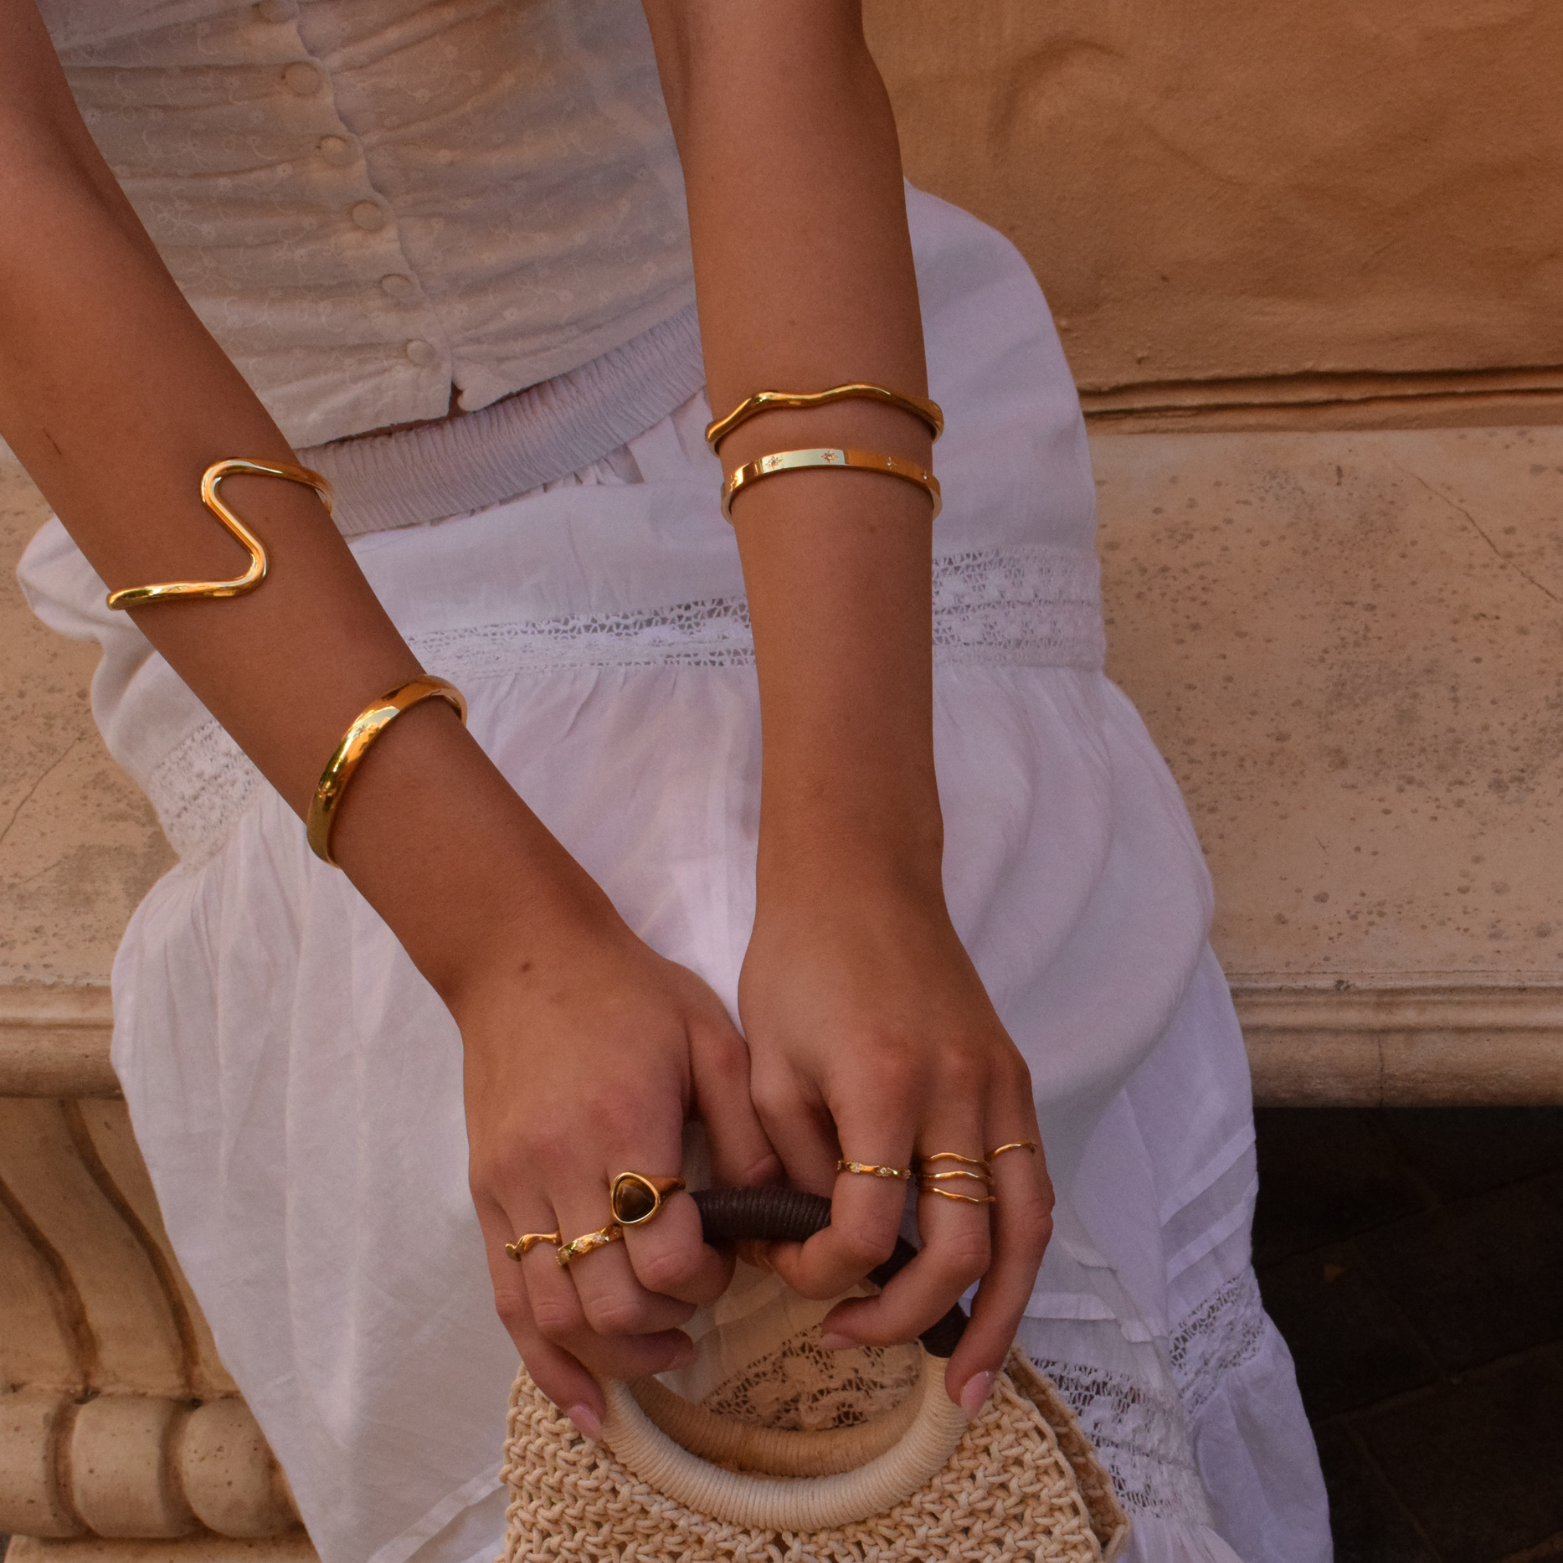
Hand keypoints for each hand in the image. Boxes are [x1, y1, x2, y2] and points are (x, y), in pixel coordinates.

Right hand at [458, 903, 778, 1434]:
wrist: (523, 956)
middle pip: (608, 1305)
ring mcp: (511, 1187)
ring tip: (656, 1354)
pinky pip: (507, 1301)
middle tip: (695, 1316)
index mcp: (625, 1126)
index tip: (724, 1265)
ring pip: (553, 1318)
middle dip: (663, 1331)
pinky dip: (544, 1361)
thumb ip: (750, 1128)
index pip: (665, 1259)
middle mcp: (559, 1168)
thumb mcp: (712, 1038)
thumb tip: (779, 1213)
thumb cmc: (630, 991)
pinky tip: (583, 1402)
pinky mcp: (484, 1195)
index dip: (705, 1285)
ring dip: (610, 1358)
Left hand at [738, 868, 1053, 1417]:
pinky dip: (1018, 1251)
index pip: (869, 1228)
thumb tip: (806, 1246)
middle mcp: (960, 1091)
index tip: (788, 1270)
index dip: (824, 1272)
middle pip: (965, 1247)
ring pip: (1026, 1229)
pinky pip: (1032, 1185)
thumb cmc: (798, 962)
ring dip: (1005, 1315)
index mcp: (884, 1085)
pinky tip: (995, 1292)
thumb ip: (789, 1163)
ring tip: (973, 1383)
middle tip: (858, 1347)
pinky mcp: (1015, 1078)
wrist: (860, 879)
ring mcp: (1000, 1086)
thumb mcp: (767, 1063)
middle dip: (914, 1319)